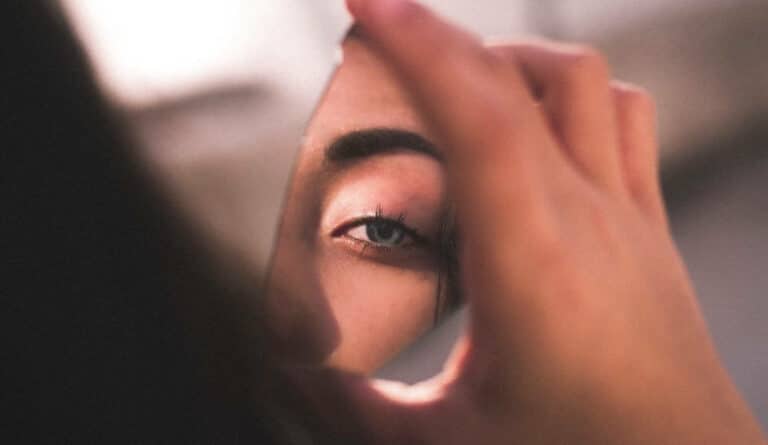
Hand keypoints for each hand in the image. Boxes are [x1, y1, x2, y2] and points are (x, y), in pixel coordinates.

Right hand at [290, 1, 766, 442]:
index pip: (477, 118)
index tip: (365, 0)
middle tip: (376, 39)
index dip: (418, 44)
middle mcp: (588, 221)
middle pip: (521, 81)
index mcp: (532, 267)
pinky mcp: (647, 228)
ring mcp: (627, 217)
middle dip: (438, 38)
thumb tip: (295, 372)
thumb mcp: (444, 443)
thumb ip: (356, 405)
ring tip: (454, 78)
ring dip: (512, 58)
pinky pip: (622, 120)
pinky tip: (532, 126)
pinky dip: (568, 94)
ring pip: (584, 83)